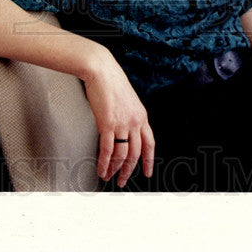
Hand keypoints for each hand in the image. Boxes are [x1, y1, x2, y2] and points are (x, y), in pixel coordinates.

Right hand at [82, 54, 154, 186]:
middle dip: (129, 170)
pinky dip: (104, 163)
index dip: (149, 160)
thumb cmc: (110, 81)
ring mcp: (122, 123)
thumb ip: (128, 114)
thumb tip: (123, 127)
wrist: (101, 70)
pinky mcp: (108, 124)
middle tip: (123, 180)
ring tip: (109, 177)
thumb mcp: (127, 99)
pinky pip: (108, 150)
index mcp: (141, 115)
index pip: (149, 143)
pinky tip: (101, 169)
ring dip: (115, 169)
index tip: (147, 172)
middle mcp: (135, 121)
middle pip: (135, 153)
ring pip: (122, 155)